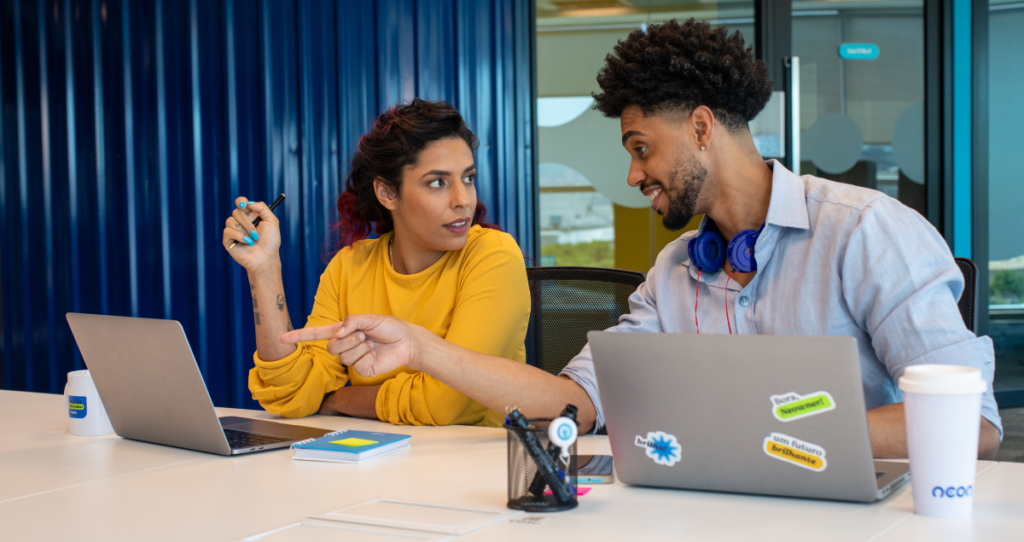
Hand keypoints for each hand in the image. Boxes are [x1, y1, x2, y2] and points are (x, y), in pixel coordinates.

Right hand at [222, 197, 281, 270]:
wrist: (266, 258)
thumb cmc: (270, 241)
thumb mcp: (272, 221)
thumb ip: (262, 208)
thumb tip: (248, 202)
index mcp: (250, 215)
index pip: (240, 202)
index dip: (240, 201)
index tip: (244, 204)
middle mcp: (240, 222)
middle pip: (237, 212)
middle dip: (248, 222)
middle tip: (256, 233)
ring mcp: (233, 230)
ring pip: (230, 220)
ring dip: (245, 230)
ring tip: (253, 239)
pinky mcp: (228, 239)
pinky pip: (228, 231)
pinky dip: (238, 236)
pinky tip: (247, 242)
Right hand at [281, 314, 419, 377]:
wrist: (406, 341)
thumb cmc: (389, 327)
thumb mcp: (370, 318)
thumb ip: (352, 321)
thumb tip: (338, 332)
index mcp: (343, 331)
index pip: (317, 334)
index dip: (300, 336)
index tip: (283, 338)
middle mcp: (345, 346)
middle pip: (331, 347)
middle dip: (349, 339)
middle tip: (365, 335)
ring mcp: (353, 360)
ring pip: (344, 356)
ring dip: (360, 347)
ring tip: (371, 343)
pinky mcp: (362, 371)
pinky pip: (357, 365)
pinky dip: (367, 357)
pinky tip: (375, 355)